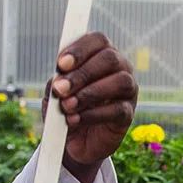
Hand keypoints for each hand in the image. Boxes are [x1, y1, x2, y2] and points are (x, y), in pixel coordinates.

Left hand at [45, 33, 135, 182]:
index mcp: (100, 55)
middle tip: (61, 89)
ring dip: (90, 93)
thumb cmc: (65, 110)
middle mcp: (119, 68)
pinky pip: (117, 109)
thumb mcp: (55, 94)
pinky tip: (75, 119)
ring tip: (67, 106)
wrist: (72, 141)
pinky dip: (93, 114)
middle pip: (110, 58)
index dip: (80, 50)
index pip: (98, 40)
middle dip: (82, 74)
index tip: (60, 64)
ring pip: (120, 81)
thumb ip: (57, 83)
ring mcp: (128, 91)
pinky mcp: (127, 114)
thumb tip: (60, 79)